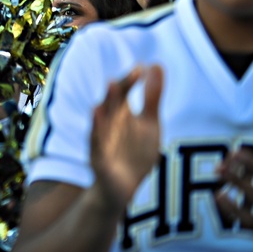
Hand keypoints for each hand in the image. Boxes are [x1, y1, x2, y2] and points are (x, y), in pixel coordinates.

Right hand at [89, 65, 162, 212]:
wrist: (122, 188)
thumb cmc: (135, 152)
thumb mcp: (149, 123)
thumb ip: (152, 96)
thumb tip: (155, 64)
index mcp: (121, 114)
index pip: (124, 93)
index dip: (131, 81)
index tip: (141, 68)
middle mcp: (109, 123)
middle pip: (113, 103)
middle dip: (118, 89)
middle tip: (127, 74)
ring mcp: (103, 140)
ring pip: (103, 119)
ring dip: (106, 103)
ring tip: (111, 85)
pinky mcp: (98, 157)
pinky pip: (96, 142)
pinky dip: (97, 129)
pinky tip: (97, 114)